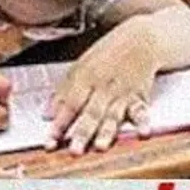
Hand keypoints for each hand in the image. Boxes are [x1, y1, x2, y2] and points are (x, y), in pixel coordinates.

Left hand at [46, 16, 159, 153]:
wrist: (142, 38)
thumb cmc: (110, 52)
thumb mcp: (81, 65)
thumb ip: (63, 91)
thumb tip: (46, 114)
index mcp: (86, 78)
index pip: (69, 104)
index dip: (59, 124)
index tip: (50, 142)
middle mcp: (104, 87)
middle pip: (91, 112)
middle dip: (82, 132)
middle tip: (74, 151)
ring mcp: (122, 92)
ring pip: (113, 114)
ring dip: (107, 131)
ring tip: (100, 146)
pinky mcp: (140, 96)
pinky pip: (142, 110)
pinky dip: (143, 121)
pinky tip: (143, 132)